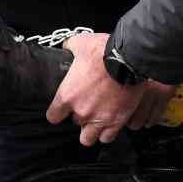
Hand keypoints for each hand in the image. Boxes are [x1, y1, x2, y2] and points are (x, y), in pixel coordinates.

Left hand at [45, 33, 166, 145]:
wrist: (129, 59)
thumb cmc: (104, 51)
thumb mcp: (80, 43)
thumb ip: (70, 47)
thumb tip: (67, 46)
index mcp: (67, 95)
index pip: (53, 116)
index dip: (57, 113)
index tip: (62, 109)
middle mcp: (81, 111)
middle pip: (75, 124)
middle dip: (80, 116)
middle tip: (87, 107)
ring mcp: (100, 118)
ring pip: (88, 138)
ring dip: (91, 130)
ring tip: (96, 121)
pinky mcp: (117, 121)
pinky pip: (108, 137)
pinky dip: (108, 132)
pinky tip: (110, 123)